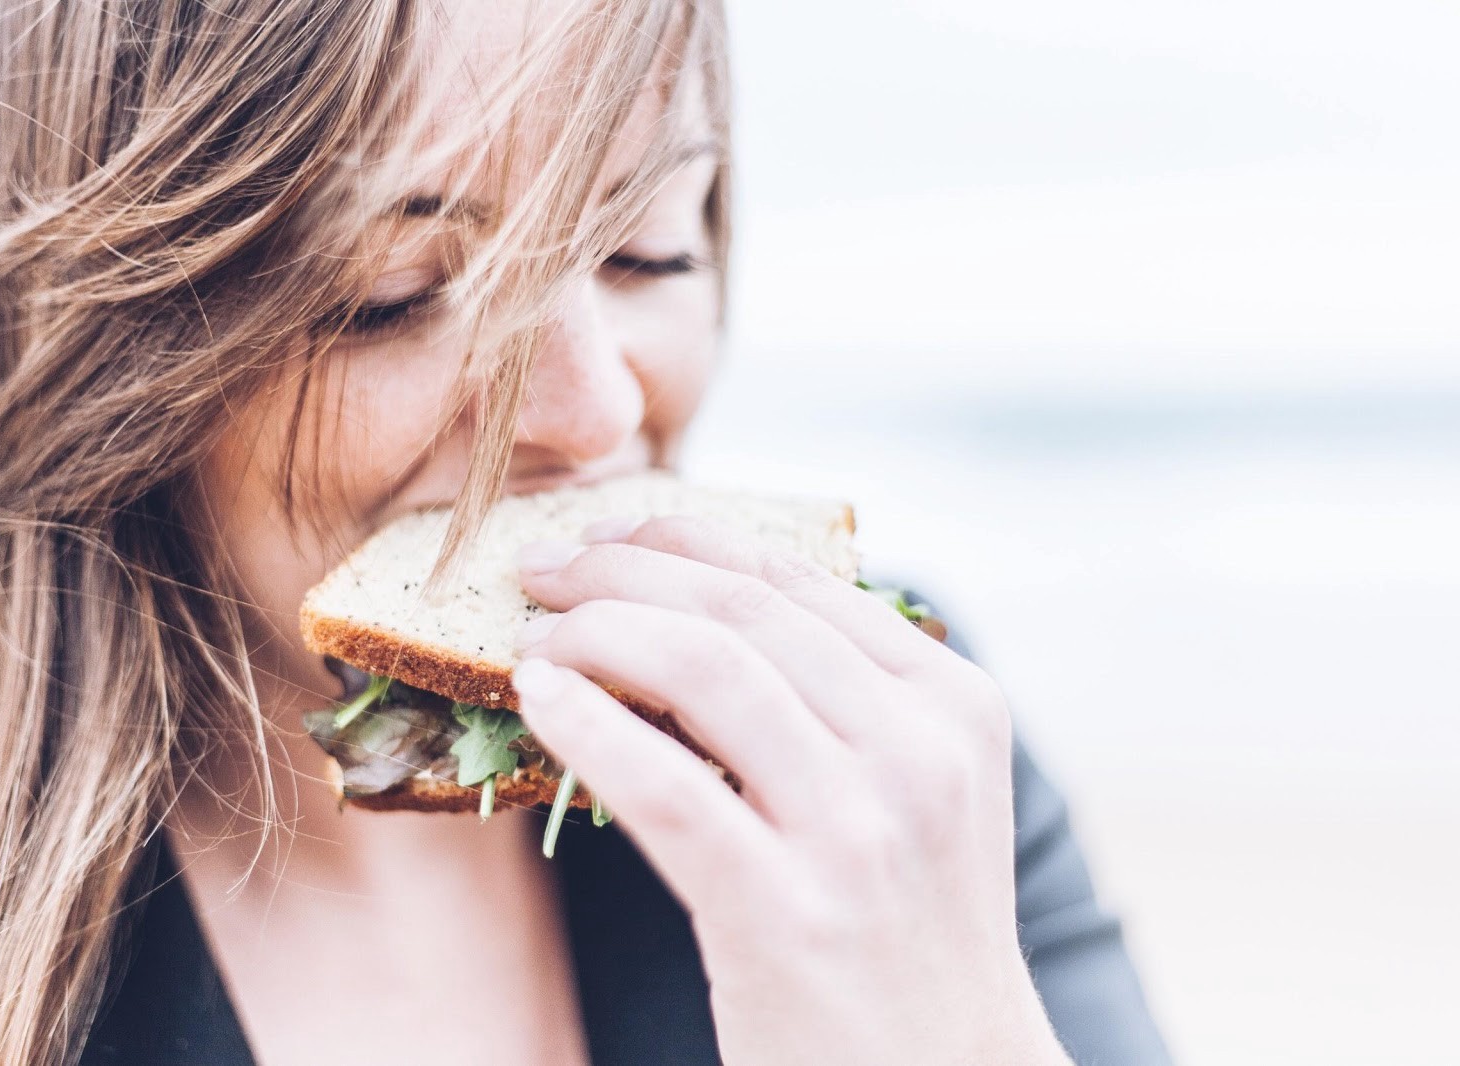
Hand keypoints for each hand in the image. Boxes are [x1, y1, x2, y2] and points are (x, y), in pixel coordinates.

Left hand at [511, 516, 1070, 1065]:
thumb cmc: (903, 928)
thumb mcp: (910, 792)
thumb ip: (838, 698)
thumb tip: (692, 608)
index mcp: (951, 703)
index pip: (795, 578)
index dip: (683, 539)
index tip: (607, 536)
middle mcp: (918, 750)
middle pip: (741, 611)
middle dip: (622, 571)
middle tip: (543, 572)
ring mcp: (859, 831)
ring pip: (705, 669)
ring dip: (596, 633)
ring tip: (533, 638)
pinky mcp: (786, 913)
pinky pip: (664, 786)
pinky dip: (586, 725)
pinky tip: (538, 699)